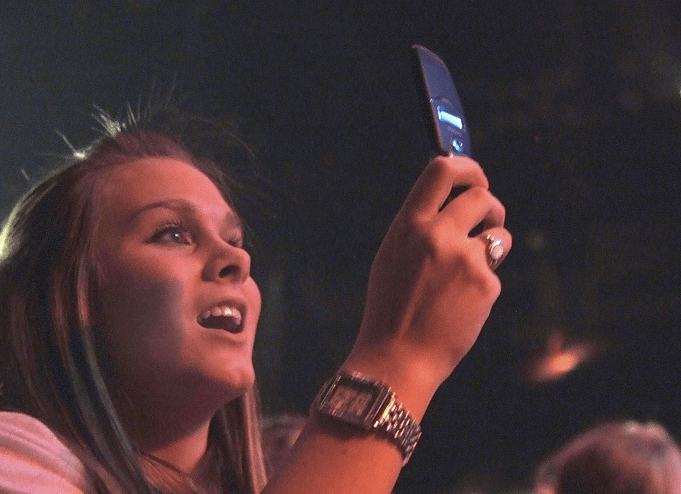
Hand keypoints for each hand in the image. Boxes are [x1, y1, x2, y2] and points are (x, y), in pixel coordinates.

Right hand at [346, 155, 510, 405]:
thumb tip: (450, 201)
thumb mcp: (393, 257)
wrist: (398, 357)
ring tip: (472, 269)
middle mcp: (437, 235)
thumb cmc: (392, 308)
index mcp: (408, 225)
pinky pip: (494, 271)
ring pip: (499, 233)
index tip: (476, 176)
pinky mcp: (485, 285)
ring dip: (493, 243)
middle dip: (491, 207)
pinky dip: (483, 283)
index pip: (442, 170)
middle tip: (488, 221)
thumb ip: (419, 227)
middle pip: (481, 196)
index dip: (466, 166)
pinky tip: (462, 304)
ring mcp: (464, 259)